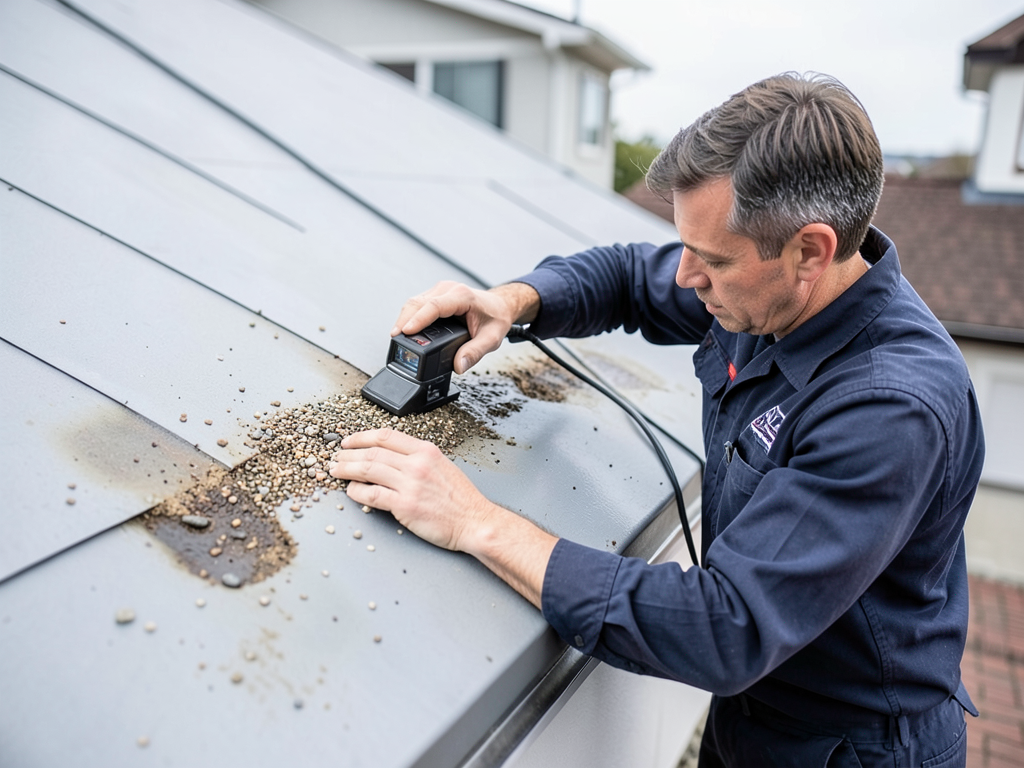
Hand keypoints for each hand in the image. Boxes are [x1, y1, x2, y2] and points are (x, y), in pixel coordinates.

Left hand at [328, 428, 494, 551]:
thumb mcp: (443, 466)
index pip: (386, 436)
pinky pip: (372, 495)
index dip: (362, 437)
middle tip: (336, 458)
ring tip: (336, 471)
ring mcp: (410, 484)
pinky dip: (357, 492)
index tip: (349, 441)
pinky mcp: (405, 506)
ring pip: (368, 470)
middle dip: (348, 454)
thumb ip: (418, 459)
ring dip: (347, 470)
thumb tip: (391, 457)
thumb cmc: (461, 499)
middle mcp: (417, 464)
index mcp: (426, 451)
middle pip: (372, 452)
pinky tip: (351, 491)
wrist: (475, 521)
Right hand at [393, 281, 538, 373]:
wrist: (500, 306)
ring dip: (404, 318)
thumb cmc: (496, 318)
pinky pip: (418, 303)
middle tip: (395, 339)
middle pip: (418, 302)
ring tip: (397, 337)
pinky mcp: (436, 295)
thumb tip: (458, 366)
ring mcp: (441, 290)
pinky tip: (405, 329)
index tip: (405, 332)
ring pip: (414, 302)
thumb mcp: (491, 339)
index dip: (417, 320)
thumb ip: (474, 353)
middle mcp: (449, 289)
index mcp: (463, 296)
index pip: (434, 306)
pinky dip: (409, 316)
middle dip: (404, 320)